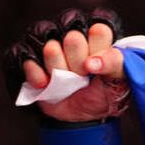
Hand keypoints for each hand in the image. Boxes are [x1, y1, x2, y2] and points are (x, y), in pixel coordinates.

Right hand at [3, 8, 127, 122]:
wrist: (81, 115)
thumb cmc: (104, 93)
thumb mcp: (120, 81)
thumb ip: (115, 64)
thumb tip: (91, 62)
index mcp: (98, 35)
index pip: (99, 28)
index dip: (97, 49)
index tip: (97, 66)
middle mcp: (73, 33)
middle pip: (73, 38)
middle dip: (78, 63)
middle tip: (83, 75)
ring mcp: (50, 43)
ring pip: (48, 46)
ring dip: (57, 68)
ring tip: (65, 81)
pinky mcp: (30, 57)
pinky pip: (25, 57)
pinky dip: (36, 74)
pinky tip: (45, 85)